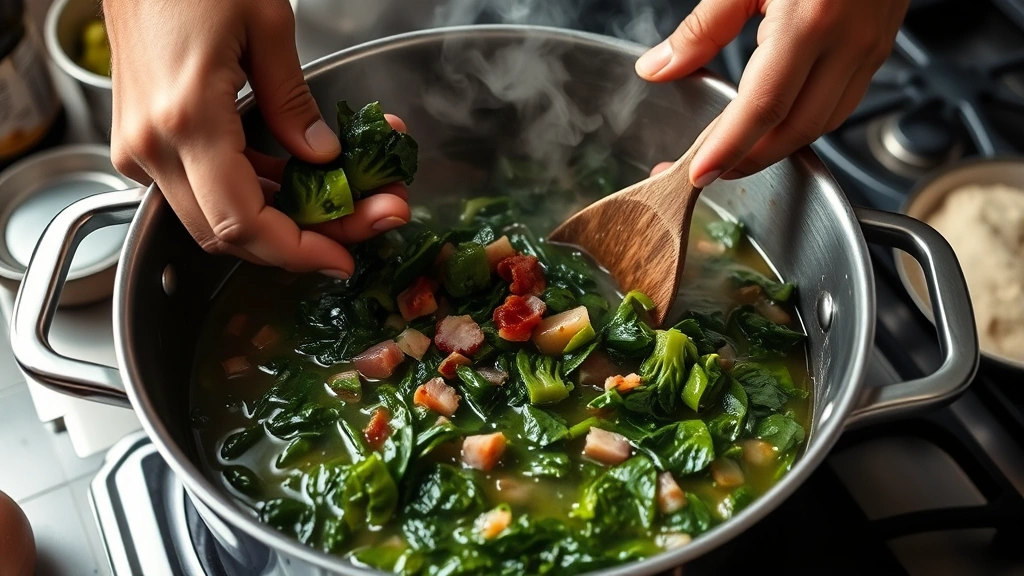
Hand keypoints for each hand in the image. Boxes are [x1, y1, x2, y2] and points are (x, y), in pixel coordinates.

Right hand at [104, 0, 409, 278]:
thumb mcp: (265, 26)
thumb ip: (295, 103)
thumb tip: (324, 157)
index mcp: (185, 120)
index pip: (244, 222)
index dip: (297, 251)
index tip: (342, 258)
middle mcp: (153, 146)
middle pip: (233, 233)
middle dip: (307, 239)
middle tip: (369, 220)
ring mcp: (143, 146)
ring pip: (220, 218)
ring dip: (289, 217)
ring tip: (355, 196)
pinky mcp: (147, 139)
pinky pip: (206, 188)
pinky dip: (259, 192)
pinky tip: (305, 180)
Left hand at [637, 0, 909, 184]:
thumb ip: (702, 28)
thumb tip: (658, 68)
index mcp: (811, 20)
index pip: (763, 106)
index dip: (729, 148)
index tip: (699, 173)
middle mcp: (847, 41)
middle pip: (795, 130)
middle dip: (748, 160)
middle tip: (708, 170)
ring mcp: (869, 47)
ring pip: (823, 125)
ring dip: (777, 147)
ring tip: (734, 152)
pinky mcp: (878, 47)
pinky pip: (841, 105)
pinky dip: (804, 124)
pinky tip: (775, 122)